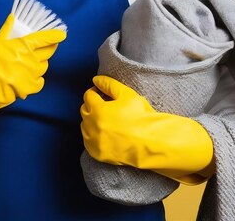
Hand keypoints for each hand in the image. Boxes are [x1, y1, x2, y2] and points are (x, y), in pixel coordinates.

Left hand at [80, 75, 214, 184]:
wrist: (150, 143)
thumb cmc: (141, 117)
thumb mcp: (127, 94)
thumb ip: (109, 84)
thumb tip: (96, 79)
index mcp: (98, 109)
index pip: (89, 96)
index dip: (95, 92)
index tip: (101, 92)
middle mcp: (92, 126)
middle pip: (84, 110)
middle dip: (92, 105)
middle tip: (103, 105)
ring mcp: (93, 141)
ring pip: (84, 126)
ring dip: (90, 121)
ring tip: (104, 120)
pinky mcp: (97, 153)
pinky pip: (88, 142)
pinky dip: (92, 136)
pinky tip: (103, 134)